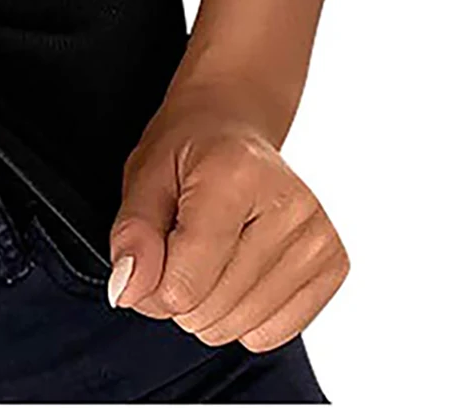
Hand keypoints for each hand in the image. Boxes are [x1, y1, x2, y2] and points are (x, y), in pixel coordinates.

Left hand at [107, 87, 348, 351]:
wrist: (234, 128)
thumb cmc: (188, 150)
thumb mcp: (144, 178)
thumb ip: (133, 236)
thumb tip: (128, 291)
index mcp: (235, 174)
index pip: (185, 282)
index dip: (150, 287)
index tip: (148, 256)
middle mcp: (289, 205)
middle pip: (212, 310)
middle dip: (177, 296)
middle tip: (177, 247)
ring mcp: (318, 238)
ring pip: (241, 328)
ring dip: (209, 309)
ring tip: (207, 256)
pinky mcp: (333, 265)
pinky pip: (274, 333)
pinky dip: (244, 316)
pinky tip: (238, 270)